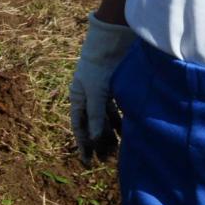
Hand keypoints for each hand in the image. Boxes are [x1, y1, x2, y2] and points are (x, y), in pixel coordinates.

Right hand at [69, 13, 135, 161]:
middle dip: (98, 142)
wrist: (112, 43)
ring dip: (111, 134)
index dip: (83, 144)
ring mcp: (103, 94)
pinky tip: (127, 132)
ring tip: (118, 149)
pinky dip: (121, 122)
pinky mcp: (116, 90)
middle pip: (92, 125)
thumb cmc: (98, 67)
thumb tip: (95, 141)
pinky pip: (117, 111)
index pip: (79, 126)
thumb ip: (96, 117)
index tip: (88, 161)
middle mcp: (88, 97)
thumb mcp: (95, 93)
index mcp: (77, 98)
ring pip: (106, 119)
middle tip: (106, 159)